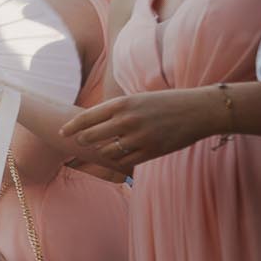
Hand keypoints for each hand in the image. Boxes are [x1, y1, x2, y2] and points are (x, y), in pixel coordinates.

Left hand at [61, 89, 217, 169]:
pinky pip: (125, 161)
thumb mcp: (137, 100)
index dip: (71, 127)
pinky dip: (119, 160)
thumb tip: (93, 123)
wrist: (198, 111)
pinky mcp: (150, 152)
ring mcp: (138, 138)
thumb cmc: (166, 103)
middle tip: (82, 142)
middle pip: (91, 137)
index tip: (62, 133)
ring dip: (103, 152)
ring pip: (106, 152)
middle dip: (84, 141)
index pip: (86, 118)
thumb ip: (116, 110)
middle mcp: (127, 121)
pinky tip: (121, 156)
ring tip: (105, 148)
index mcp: (122, 104)